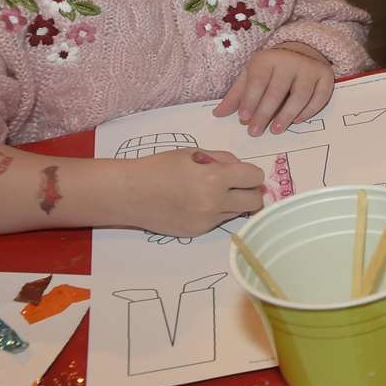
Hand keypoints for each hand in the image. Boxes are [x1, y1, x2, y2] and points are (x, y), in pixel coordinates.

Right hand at [124, 148, 264, 236]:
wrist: (130, 193)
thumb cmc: (160, 167)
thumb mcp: (194, 153)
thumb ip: (223, 159)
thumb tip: (243, 169)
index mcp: (215, 178)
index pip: (255, 178)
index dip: (251, 174)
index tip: (243, 172)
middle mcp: (214, 202)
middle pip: (254, 202)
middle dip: (250, 192)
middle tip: (237, 185)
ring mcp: (206, 221)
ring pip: (238, 213)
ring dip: (233, 202)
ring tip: (213, 192)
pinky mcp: (197, 232)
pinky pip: (219, 221)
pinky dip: (216, 212)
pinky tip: (197, 203)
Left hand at [215, 43, 335, 134]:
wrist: (303, 51)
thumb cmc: (272, 69)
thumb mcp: (251, 75)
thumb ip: (236, 95)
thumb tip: (218, 114)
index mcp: (268, 58)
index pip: (258, 80)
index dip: (250, 100)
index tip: (243, 118)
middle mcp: (290, 60)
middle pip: (277, 90)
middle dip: (265, 113)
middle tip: (255, 132)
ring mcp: (310, 68)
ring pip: (300, 95)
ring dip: (287, 115)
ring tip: (276, 130)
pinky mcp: (326, 76)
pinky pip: (320, 97)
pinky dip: (309, 111)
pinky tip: (297, 120)